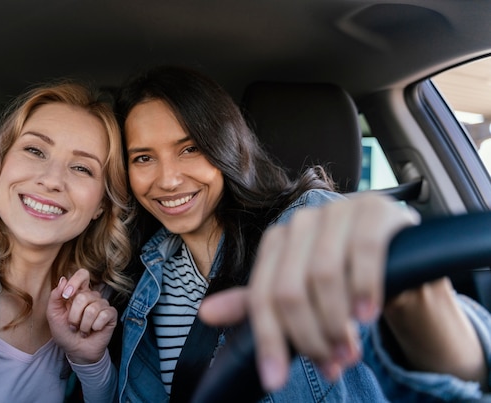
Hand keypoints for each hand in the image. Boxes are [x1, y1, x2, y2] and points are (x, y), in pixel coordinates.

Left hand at [47, 269, 116, 364]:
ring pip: (93, 308)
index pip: (82, 274)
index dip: (75, 282)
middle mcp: (92, 296)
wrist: (76, 351)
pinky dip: (95, 327)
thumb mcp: (53, 314)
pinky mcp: (111, 315)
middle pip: (84, 296)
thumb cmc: (65, 332)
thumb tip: (63, 280)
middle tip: (73, 325)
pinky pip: (104, 315)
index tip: (66, 296)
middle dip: (74, 315)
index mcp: (78, 292)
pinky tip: (94, 330)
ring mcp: (102, 305)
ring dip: (84, 325)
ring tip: (83, 330)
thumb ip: (55, 296)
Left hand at [198, 193, 418, 390]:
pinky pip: (363, 251)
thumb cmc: (342, 277)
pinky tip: (368, 313)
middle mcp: (301, 222)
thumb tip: (206, 314)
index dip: (269, 340)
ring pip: (324, 274)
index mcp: (277, 241)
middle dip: (308, 336)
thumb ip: (256, 303)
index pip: (262, 295)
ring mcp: (337, 211)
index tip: (276, 380)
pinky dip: (364, 287)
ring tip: (349, 349)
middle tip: (329, 363)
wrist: (397, 253)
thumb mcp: (299, 292)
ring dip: (336, 321)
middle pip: (289, 289)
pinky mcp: (374, 210)